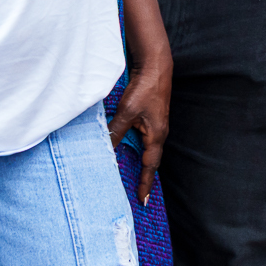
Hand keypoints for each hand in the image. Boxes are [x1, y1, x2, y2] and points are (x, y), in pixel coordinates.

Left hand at [107, 45, 171, 204]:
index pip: (151, 165)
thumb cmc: (145, 88)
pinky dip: (137, 147)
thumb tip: (106, 150)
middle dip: (145, 176)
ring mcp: (156, 124)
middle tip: (138, 193)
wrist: (156, 65)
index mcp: (157, 135)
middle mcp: (159, 132)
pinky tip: (127, 147)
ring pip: (147, 148)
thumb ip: (116, 131)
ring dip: (140, 161)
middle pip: (151, 159)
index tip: (142, 200)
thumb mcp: (126, 112)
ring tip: (131, 175)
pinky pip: (144, 138)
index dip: (145, 183)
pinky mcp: (151, 116)